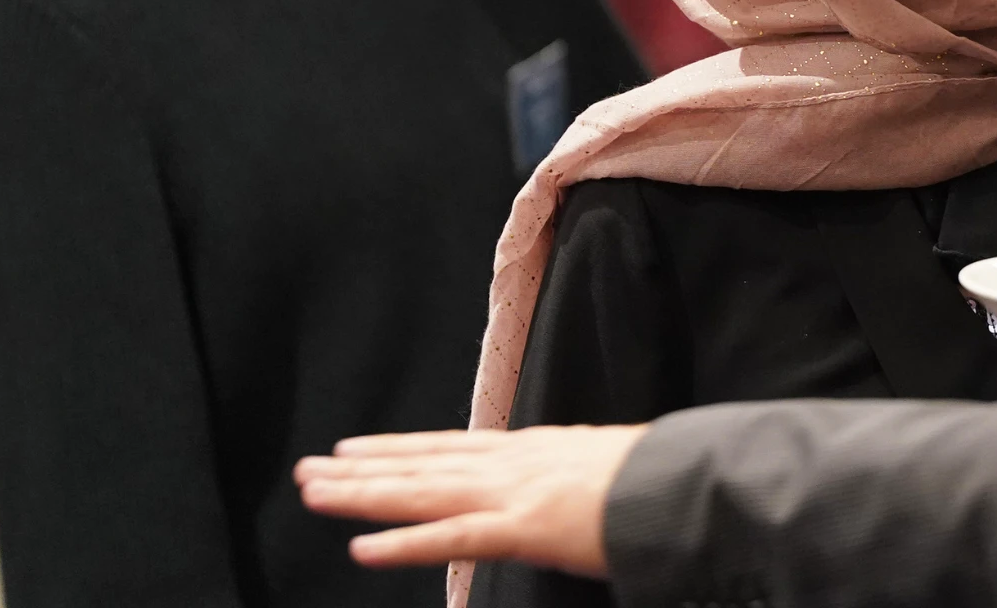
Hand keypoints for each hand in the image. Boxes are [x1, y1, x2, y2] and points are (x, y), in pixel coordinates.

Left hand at [294, 424, 645, 574]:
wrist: (688, 481)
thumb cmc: (658, 479)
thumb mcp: (603, 468)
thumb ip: (569, 477)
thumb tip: (559, 489)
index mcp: (533, 450)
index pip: (451, 447)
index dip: (399, 448)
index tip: (354, 448)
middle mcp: (513, 463)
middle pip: (423, 465)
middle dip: (363, 468)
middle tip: (308, 470)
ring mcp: (514, 494)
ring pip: (423, 493)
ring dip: (365, 494)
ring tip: (315, 493)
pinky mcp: (524, 528)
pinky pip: (453, 538)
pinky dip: (405, 544)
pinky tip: (362, 548)